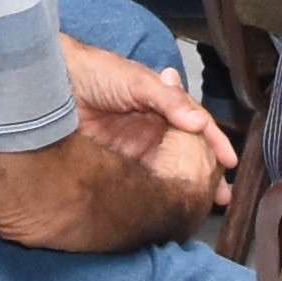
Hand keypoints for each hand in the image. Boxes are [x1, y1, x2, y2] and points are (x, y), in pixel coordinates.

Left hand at [62, 35, 236, 201]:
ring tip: (199, 209)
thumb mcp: (138, 81)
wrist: (52, 83)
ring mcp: (132, 150)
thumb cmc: (97, 71)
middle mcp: (151, 130)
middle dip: (205, 175)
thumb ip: (169, 100)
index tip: (229, 163)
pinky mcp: (111, 165)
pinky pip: (137, 183)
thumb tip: (200, 123)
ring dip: (182, 189)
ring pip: (164, 173)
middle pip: (185, 155)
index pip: (195, 128)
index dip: (214, 143)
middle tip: (221, 198)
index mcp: (162, 108)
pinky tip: (163, 208)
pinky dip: (152, 196)